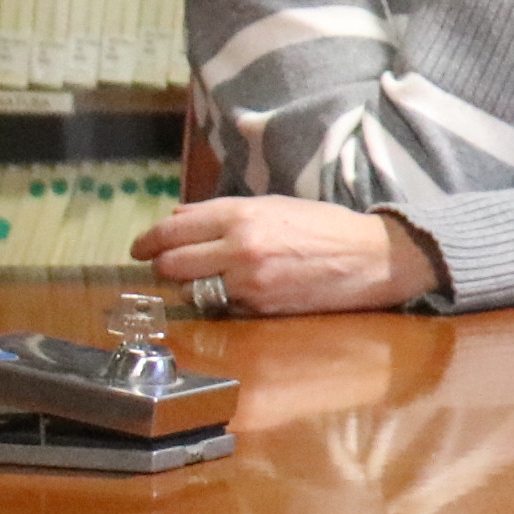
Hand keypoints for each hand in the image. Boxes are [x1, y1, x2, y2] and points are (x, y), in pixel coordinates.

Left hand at [131, 197, 445, 315]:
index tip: (140, 248)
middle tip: (166, 268)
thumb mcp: (274, 205)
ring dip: (190, 287)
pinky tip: (238, 293)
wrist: (373, 257)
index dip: (149, 241)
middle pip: (171, 263)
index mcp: (242, 213)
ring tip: (206, 281)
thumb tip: (178, 217)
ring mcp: (249, 280)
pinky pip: (222, 306)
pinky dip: (222, 302)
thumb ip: (223, 212)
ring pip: (190, 290)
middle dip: (163, 267)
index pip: (173, 228)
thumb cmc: (326, 227)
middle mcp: (239, 245)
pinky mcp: (261, 307)